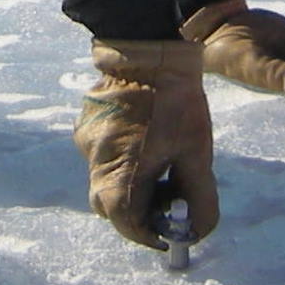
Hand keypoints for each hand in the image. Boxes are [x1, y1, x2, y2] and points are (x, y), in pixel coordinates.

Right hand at [73, 39, 218, 248]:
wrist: (148, 48)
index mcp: (120, 172)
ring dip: (129, 185)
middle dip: (137, 212)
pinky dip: (120, 160)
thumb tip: (197, 229)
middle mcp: (95, 161)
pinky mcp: (85, 123)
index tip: (168, 234)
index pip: (126, 224)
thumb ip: (199, 198)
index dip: (149, 236)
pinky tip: (144, 139)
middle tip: (166, 200)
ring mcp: (86, 140)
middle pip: (110, 206)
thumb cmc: (176, 103)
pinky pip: (100, 155)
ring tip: (159, 164)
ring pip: (103, 180)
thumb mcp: (197, 153)